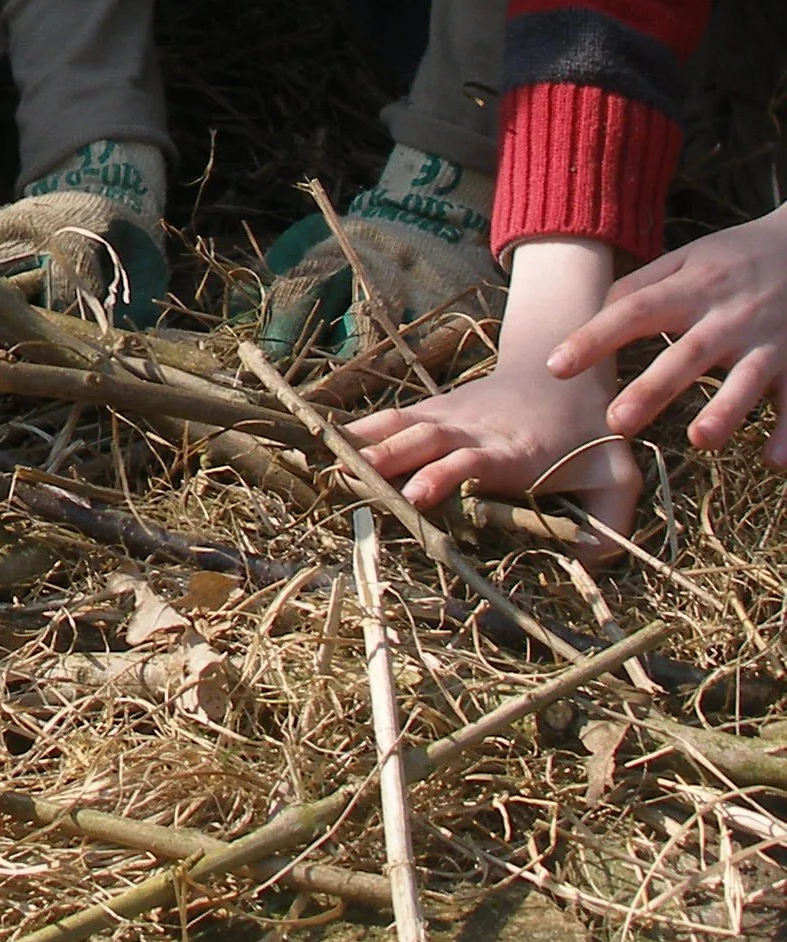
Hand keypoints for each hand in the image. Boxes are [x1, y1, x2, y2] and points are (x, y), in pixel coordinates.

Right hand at [350, 368, 639, 533]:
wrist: (563, 372)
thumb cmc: (592, 436)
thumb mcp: (617, 479)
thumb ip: (609, 524)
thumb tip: (584, 569)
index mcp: (511, 451)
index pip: (472, 461)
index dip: (446, 475)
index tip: (419, 494)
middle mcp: (472, 431)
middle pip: (422, 441)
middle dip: (387, 458)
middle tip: (349, 477)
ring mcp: (449, 417)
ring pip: (400, 424)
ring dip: (363, 441)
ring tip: (323, 458)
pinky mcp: (433, 412)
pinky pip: (391, 419)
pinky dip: (357, 429)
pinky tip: (323, 440)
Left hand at [550, 209, 786, 463]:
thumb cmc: (738, 256)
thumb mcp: (688, 257)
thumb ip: (643, 284)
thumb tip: (595, 312)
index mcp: (692, 289)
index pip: (634, 311)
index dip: (594, 337)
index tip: (556, 366)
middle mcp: (728, 317)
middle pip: (687, 354)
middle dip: (653, 389)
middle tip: (615, 422)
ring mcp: (769, 341)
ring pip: (747, 380)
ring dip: (725, 410)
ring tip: (699, 440)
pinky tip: (772, 463)